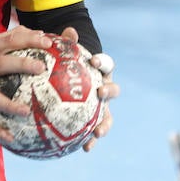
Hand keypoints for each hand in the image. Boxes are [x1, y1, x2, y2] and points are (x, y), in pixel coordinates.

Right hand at [0, 25, 49, 144]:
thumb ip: (7, 40)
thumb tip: (38, 32)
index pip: (7, 39)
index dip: (28, 39)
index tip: (47, 41)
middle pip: (0, 64)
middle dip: (21, 64)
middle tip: (41, 68)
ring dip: (9, 104)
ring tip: (26, 111)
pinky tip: (10, 137)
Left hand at [58, 27, 119, 152]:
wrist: (74, 83)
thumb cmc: (70, 68)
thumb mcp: (66, 57)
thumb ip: (68, 45)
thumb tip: (70, 31)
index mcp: (101, 72)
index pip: (106, 64)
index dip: (102, 62)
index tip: (93, 61)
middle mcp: (105, 88)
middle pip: (113, 89)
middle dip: (109, 92)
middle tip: (101, 93)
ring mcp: (101, 107)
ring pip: (108, 115)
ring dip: (105, 124)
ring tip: (98, 132)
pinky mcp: (94, 121)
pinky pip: (93, 131)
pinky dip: (91, 140)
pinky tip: (85, 149)